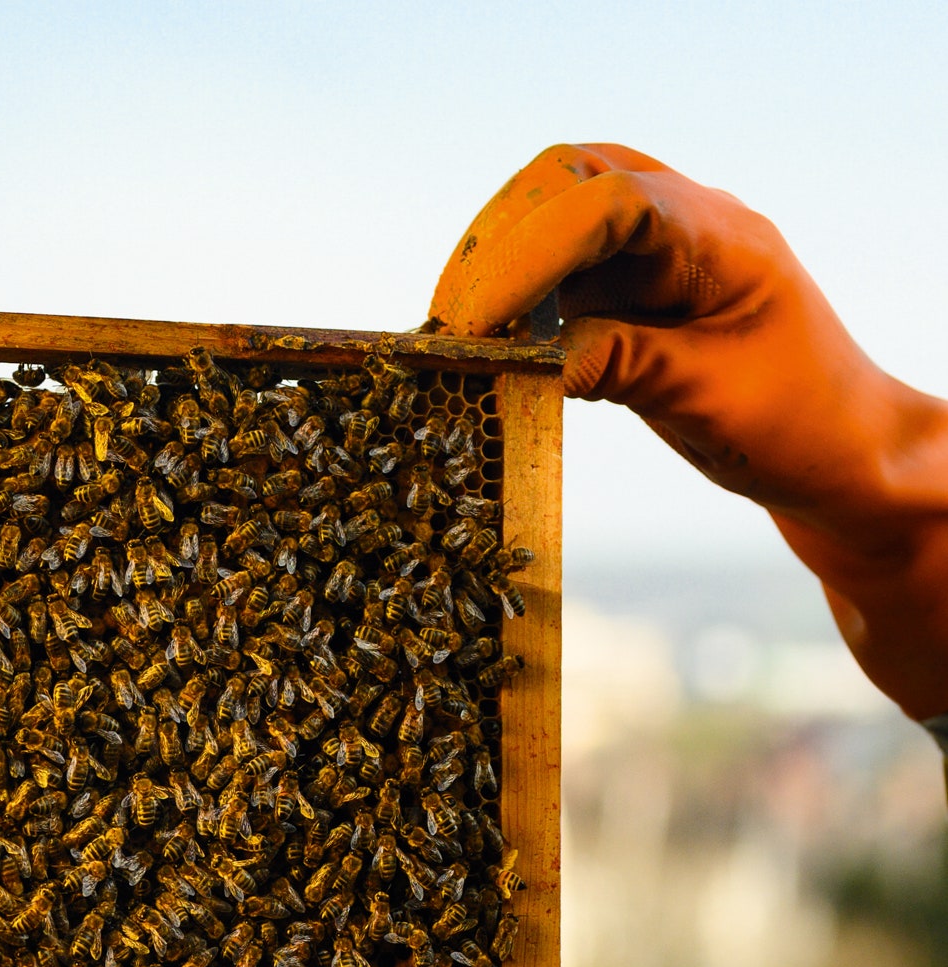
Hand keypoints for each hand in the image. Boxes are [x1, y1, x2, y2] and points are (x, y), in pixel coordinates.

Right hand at [429, 147, 947, 720]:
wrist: (842, 456)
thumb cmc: (797, 427)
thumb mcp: (707, 399)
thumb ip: (622, 363)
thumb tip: (525, 356)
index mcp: (720, 236)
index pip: (611, 204)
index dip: (530, 252)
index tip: (475, 318)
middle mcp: (685, 225)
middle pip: (572, 180)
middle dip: (501, 241)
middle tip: (454, 323)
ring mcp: (659, 255)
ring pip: (558, 219)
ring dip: (502, 266)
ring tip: (462, 337)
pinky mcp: (636, 294)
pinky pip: (564, 275)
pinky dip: (519, 303)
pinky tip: (493, 350)